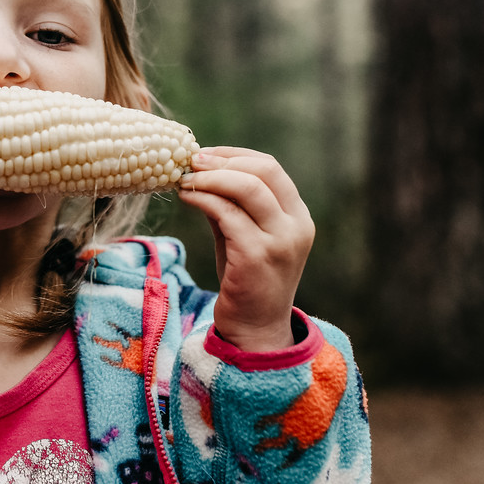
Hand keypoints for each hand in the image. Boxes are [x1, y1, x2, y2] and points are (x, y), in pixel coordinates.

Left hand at [177, 147, 314, 351]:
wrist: (254, 330)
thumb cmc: (246, 280)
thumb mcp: (241, 235)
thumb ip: (230, 204)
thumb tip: (198, 170)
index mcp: (298, 216)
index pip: (271, 167)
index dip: (235, 155)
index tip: (205, 153)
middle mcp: (296, 226)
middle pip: (264, 170)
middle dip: (223, 161)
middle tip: (191, 161)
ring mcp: (280, 241)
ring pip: (247, 187)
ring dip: (210, 177)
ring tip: (185, 179)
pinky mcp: (257, 256)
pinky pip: (227, 214)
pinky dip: (204, 199)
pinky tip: (187, 198)